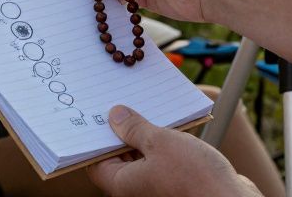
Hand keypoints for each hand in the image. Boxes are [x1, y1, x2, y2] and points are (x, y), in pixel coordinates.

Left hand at [88, 105, 259, 196]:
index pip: (96, 161)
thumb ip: (134, 129)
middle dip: (122, 130)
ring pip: (144, 156)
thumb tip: (114, 117)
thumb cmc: (195, 178)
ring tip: (150, 108)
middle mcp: (137, 189)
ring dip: (146, 134)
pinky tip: (172, 123)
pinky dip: (164, 143)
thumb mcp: (159, 142)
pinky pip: (163, 159)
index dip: (96, 138)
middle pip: (120, 157)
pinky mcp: (177, 183)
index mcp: (123, 184)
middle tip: (124, 104)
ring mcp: (157, 186)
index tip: (98, 115)